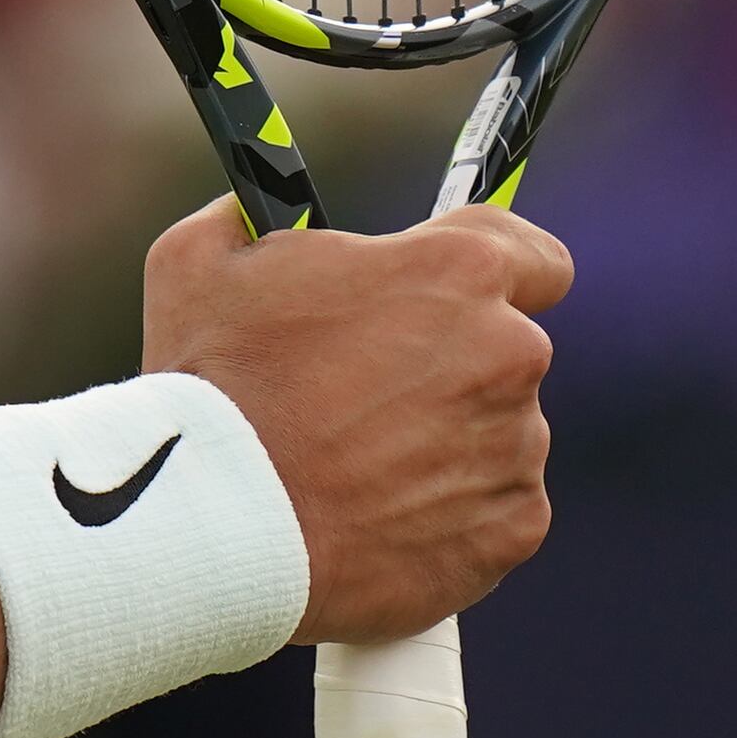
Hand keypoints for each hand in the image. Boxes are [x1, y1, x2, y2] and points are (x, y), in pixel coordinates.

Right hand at [139, 197, 570, 645]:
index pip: (535, 256)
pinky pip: (494, 505)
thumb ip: (252, 220)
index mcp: (455, 272)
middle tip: (363, 386)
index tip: (459, 293)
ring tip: (354, 460)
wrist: (221, 525)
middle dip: (446, 358)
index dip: (500, 270)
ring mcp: (517, 446)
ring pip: (496, 429)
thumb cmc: (209, 383)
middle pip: (503, 346)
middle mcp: (508, 354)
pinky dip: (449, 508)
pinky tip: (377, 510)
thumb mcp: (201, 259)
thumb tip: (252, 210)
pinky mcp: (513, 527)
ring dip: (443, 435)